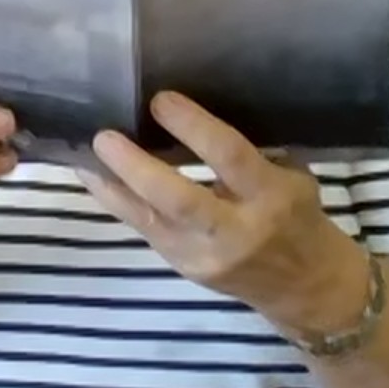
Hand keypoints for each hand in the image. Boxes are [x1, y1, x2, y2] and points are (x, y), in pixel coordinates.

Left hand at [79, 90, 369, 335]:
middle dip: (137, 168)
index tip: (160, 100)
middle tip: (105, 136)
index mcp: (271, 197)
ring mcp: (204, 256)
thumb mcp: (290, 174)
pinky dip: (116, 200)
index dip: (193, 127)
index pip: (229, 158)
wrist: (304, 288)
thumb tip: (196, 100)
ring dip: (112, 185)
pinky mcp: (182, 268)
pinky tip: (93, 175)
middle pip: (179, 200)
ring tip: (84, 153)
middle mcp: (235, 231)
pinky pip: (143, 229)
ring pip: (149, 220)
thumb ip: (250, 147)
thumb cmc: (298, 214)